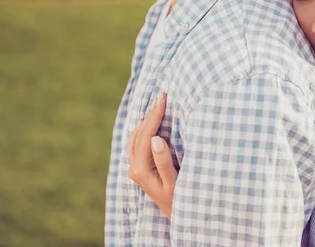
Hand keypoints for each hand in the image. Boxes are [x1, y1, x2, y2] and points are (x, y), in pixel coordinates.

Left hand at [127, 93, 177, 220]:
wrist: (177, 217)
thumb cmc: (180, 200)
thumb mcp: (174, 182)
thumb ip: (163, 161)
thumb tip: (155, 138)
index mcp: (140, 169)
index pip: (147, 135)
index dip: (155, 115)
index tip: (163, 98)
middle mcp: (134, 168)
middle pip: (139, 133)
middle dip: (151, 114)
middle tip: (162, 96)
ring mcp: (135, 169)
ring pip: (135, 138)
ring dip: (146, 120)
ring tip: (156, 105)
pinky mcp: (140, 170)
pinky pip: (137, 144)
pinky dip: (142, 130)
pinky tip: (148, 123)